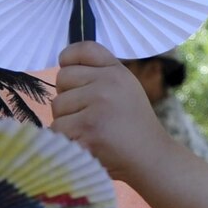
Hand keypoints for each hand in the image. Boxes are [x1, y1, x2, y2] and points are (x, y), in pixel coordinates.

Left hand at [51, 41, 171, 182]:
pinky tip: (84, 144)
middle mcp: (108, 83)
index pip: (83, 49)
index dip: (69, 58)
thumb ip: (99, 75)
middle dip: (68, 97)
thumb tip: (64, 68)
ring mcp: (98, 106)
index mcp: (117, 71)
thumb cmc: (132, 126)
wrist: (150, 158)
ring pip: (57, 106)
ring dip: (66, 121)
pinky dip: (65, 139)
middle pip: (62, 78)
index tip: (70, 74)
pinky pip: (57, 128)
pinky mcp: (88, 129)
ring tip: (89, 131)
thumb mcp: (125, 89)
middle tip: (86, 114)